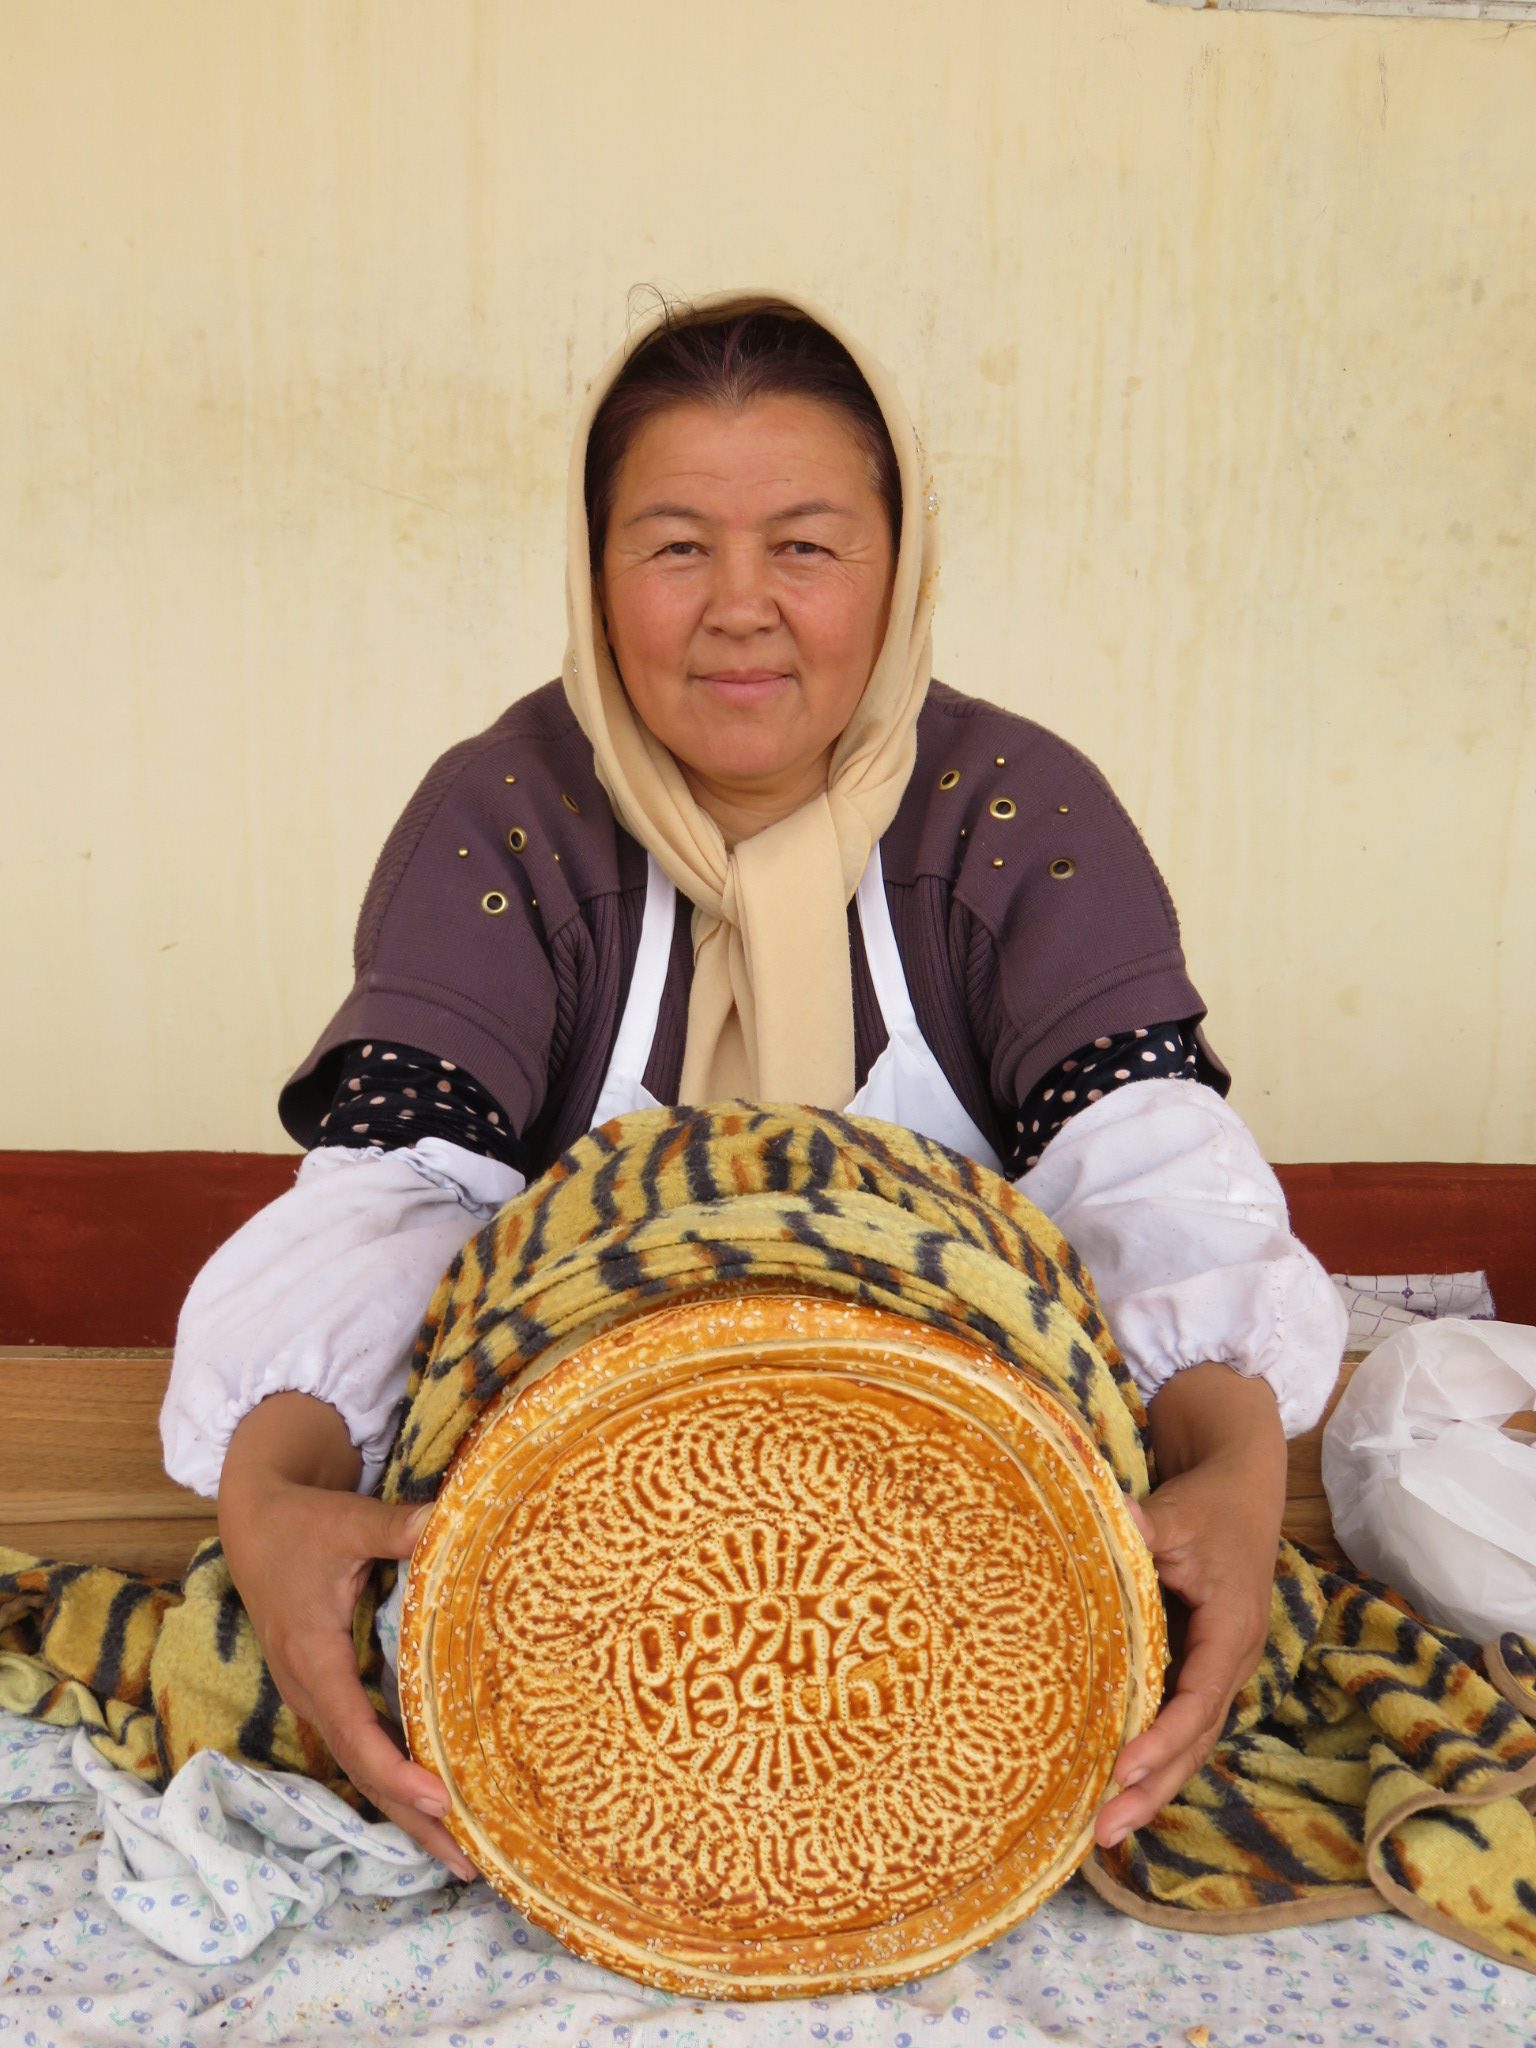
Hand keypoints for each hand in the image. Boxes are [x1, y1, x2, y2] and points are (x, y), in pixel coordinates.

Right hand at [218, 1394, 473, 1879]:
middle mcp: (310, 1689)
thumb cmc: (301, 1522)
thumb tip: (441, 1524)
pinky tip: (430, 1801)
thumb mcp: (345, 1521)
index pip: (354, 1732)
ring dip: (404, 1809)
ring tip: (458, 1853)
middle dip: (411, 1818)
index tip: (439, 1800)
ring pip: (361, 1765)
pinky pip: (361, 1745)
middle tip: (468, 1863)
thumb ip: (393, 1527)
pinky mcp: (325, 1690)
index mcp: (312, 1659)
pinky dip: (394, 1778)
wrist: (256, 1520)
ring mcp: (315, 1695)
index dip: (395, 1770)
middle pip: (361, 1769)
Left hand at [1094, 1363, 1285, 1849]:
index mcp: (1232, 1629)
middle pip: (1196, 1740)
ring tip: (1103, 1830)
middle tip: (1104, 1830)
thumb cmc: (1209, 1504)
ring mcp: (1218, 1669)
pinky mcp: (1200, 1666)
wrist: (1240, 1490)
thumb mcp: (1178, 1513)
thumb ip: (1143, 1526)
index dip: (1164, 1737)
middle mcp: (1231, 1660)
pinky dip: (1153, 1756)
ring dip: (1152, 1787)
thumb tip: (1110, 1517)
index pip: (1199, 1697)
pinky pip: (1179, 1723)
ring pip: (1189, 1742)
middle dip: (1154, 1789)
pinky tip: (1116, 1787)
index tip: (1124, 1769)